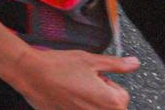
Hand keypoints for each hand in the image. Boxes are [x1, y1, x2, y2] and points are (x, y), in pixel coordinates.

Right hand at [8, 46, 136, 109]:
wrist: (30, 74)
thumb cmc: (58, 66)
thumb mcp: (89, 60)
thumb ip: (116, 64)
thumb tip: (134, 63)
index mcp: (111, 102)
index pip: (121, 95)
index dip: (106, 83)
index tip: (92, 77)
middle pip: (110, 106)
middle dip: (99, 96)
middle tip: (81, 84)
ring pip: (94, 108)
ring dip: (87, 103)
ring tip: (71, 91)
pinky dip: (74, 106)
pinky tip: (64, 98)